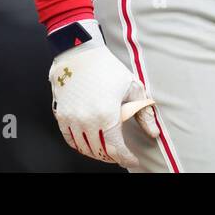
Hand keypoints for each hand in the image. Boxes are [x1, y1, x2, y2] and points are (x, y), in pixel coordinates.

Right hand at [48, 29, 158, 168]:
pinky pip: (70, 140)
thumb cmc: (108, 69)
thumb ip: (144, 113)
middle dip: (113, 157)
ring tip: (108, 150)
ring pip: (85, 148)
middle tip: (122, 155)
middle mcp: (86, 120)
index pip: (116, 149)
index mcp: (106, 115)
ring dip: (98, 153)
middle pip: (100, 151)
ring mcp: (71, 119)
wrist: (80, 54)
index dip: (126, 158)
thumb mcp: (133, 88)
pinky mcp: (61, 116)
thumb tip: (153, 133)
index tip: (133, 160)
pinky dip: (81, 146)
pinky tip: (91, 144)